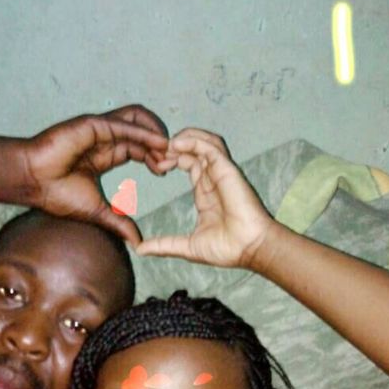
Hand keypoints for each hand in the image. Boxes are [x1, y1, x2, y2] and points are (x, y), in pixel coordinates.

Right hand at [19, 105, 170, 245]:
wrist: (32, 182)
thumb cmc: (56, 194)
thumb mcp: (97, 211)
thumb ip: (119, 222)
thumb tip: (138, 243)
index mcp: (105, 154)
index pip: (138, 149)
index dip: (154, 158)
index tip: (165, 172)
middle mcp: (104, 138)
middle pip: (142, 132)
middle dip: (160, 146)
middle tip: (172, 162)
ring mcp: (99, 128)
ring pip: (137, 119)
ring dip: (156, 132)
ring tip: (169, 150)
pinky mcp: (93, 125)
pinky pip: (124, 126)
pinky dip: (144, 133)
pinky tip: (159, 144)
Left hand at [135, 128, 274, 268]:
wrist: (248, 249)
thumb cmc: (226, 249)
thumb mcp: (187, 247)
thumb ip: (163, 245)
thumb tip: (140, 250)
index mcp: (206, 192)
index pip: (189, 163)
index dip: (171, 159)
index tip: (155, 166)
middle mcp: (214, 179)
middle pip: (194, 149)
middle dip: (173, 147)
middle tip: (155, 153)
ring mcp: (221, 173)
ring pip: (205, 142)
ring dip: (185, 138)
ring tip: (166, 144)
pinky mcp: (227, 170)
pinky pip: (211, 147)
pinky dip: (194, 141)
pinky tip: (177, 144)